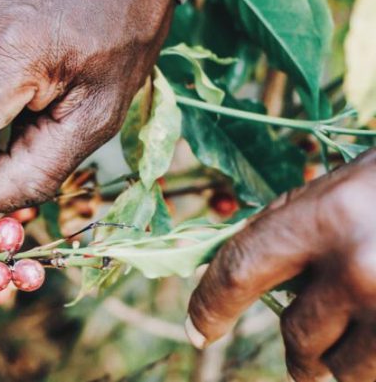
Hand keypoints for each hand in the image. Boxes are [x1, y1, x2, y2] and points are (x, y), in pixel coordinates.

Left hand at [187, 149, 375, 381]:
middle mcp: (358, 266)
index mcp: (325, 217)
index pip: (239, 270)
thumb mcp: (342, 191)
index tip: (197, 330)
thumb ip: (293, 234)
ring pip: (344, 371)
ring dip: (346, 364)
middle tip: (307, 356)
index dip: (210, 306)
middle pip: (298, 339)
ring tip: (367, 333)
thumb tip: (241, 283)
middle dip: (298, 354)